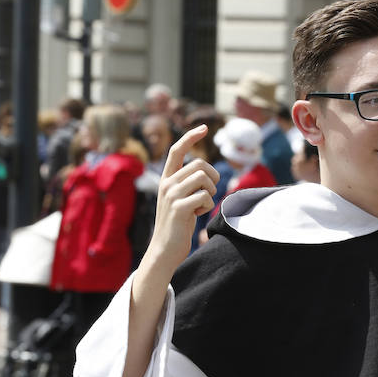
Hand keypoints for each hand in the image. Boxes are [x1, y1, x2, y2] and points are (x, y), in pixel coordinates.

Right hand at [140, 125, 218, 278]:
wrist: (164, 249)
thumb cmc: (177, 225)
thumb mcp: (181, 199)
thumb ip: (189, 184)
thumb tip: (207, 173)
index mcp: (166, 179)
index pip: (176, 150)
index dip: (190, 137)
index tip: (204, 128)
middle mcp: (166, 183)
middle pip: (200, 164)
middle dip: (213, 177)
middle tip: (210, 191)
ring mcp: (171, 195)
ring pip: (204, 178)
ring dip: (211, 191)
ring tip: (201, 204)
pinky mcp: (179, 207)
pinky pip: (205, 196)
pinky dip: (206, 205)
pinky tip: (196, 214)